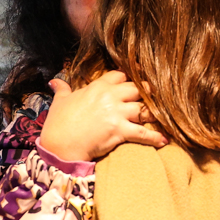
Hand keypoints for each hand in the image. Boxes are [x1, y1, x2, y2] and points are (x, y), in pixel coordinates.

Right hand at [37, 70, 167, 162]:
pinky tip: (164, 140)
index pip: (120, 75)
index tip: (136, 80)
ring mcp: (116, 113)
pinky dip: (155, 137)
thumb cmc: (58, 123)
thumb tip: (55, 82)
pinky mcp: (120, 130)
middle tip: (154, 99)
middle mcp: (110, 96)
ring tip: (162, 118)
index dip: (129, 78)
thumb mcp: (59, 102)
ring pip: (144, 108)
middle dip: (146, 93)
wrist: (59, 145)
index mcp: (97, 87)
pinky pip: (144, 133)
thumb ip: (62, 89)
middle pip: (137, 89)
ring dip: (153, 114)